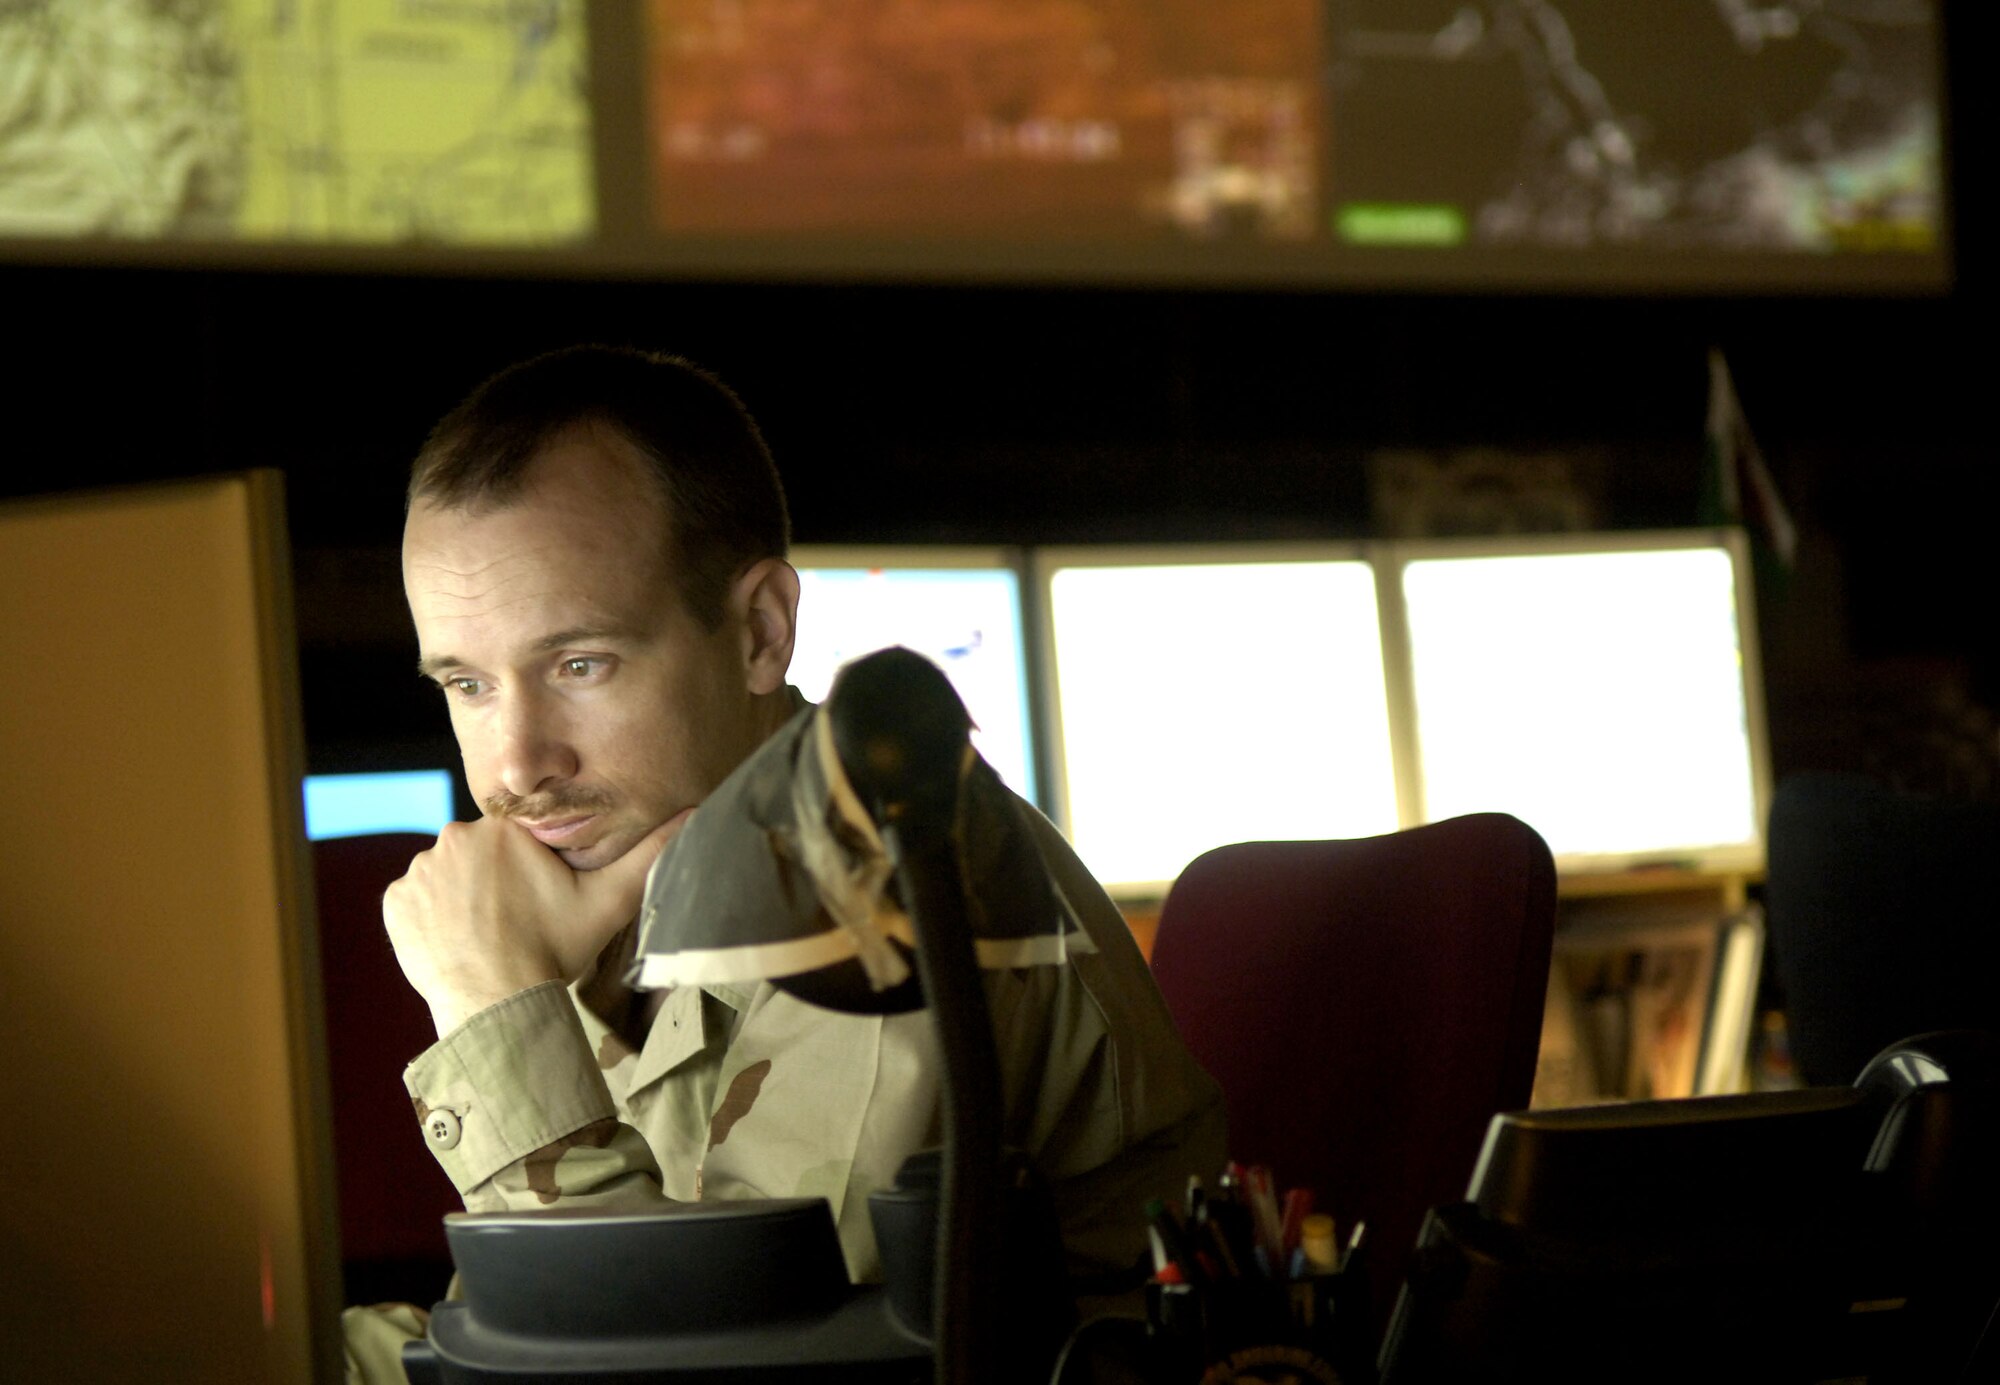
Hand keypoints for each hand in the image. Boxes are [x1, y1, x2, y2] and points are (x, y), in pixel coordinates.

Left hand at [383, 811, 688, 1036]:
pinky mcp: (394, 902)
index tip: (541, 905)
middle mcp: (453, 838)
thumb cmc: (554, 952)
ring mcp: (418, 871)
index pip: (519, 841)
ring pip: (448, 876)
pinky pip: (416, 901)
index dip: (532, 873)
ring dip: (464, 899)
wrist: (495, 1005)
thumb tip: (696, 812)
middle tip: (518, 923)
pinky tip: (458, 942)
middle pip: (481, 855)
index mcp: (505, 829)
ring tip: (489, 936)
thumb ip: (650, 854)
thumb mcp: (609, 902)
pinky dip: (433, 918)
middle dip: (497, 883)